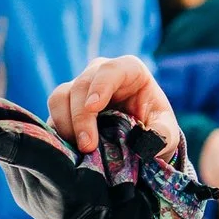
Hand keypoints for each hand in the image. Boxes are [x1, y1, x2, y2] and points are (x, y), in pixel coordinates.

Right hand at [49, 57, 180, 160]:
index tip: (93, 107)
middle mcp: (99, 74)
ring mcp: (79, 89)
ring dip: (65, 123)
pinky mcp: (65, 108)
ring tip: (78, 149)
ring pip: (60, 97)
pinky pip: (52, 115)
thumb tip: (147, 143)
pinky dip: (58, 132)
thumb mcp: (166, 131)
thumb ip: (162, 134)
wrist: (139, 137)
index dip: (100, 86)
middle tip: (87, 146)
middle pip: (81, 85)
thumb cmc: (155, 126)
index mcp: (128, 70)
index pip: (111, 69)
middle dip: (81, 116)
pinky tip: (68, 149)